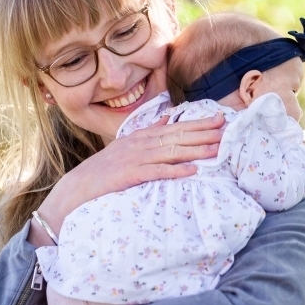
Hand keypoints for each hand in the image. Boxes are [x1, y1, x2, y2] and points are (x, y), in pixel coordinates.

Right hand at [32, 113, 224, 240]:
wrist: (77, 188)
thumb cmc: (102, 170)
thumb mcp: (125, 145)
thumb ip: (148, 131)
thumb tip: (168, 116)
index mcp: (140, 136)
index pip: (175, 127)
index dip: (198, 123)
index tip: (220, 119)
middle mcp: (139, 144)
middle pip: (177, 136)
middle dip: (203, 132)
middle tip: (226, 129)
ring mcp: (134, 159)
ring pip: (171, 152)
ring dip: (195, 150)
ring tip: (216, 149)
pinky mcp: (130, 176)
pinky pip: (157, 172)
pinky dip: (175, 171)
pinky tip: (192, 171)